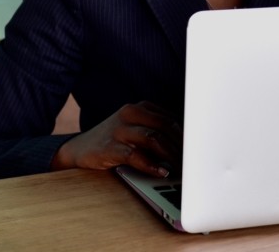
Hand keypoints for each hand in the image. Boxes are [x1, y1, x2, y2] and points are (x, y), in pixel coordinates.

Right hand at [52, 101, 181, 176]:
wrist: (79, 150)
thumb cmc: (114, 141)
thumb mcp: (135, 129)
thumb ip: (157, 131)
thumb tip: (188, 146)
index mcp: (140, 107)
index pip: (171, 118)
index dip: (187, 136)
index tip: (198, 150)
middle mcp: (130, 113)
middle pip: (165, 126)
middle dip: (182, 146)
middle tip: (192, 163)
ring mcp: (119, 129)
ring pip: (153, 138)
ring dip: (171, 156)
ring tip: (180, 169)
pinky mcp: (110, 147)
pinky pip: (135, 155)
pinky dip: (151, 165)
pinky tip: (161, 172)